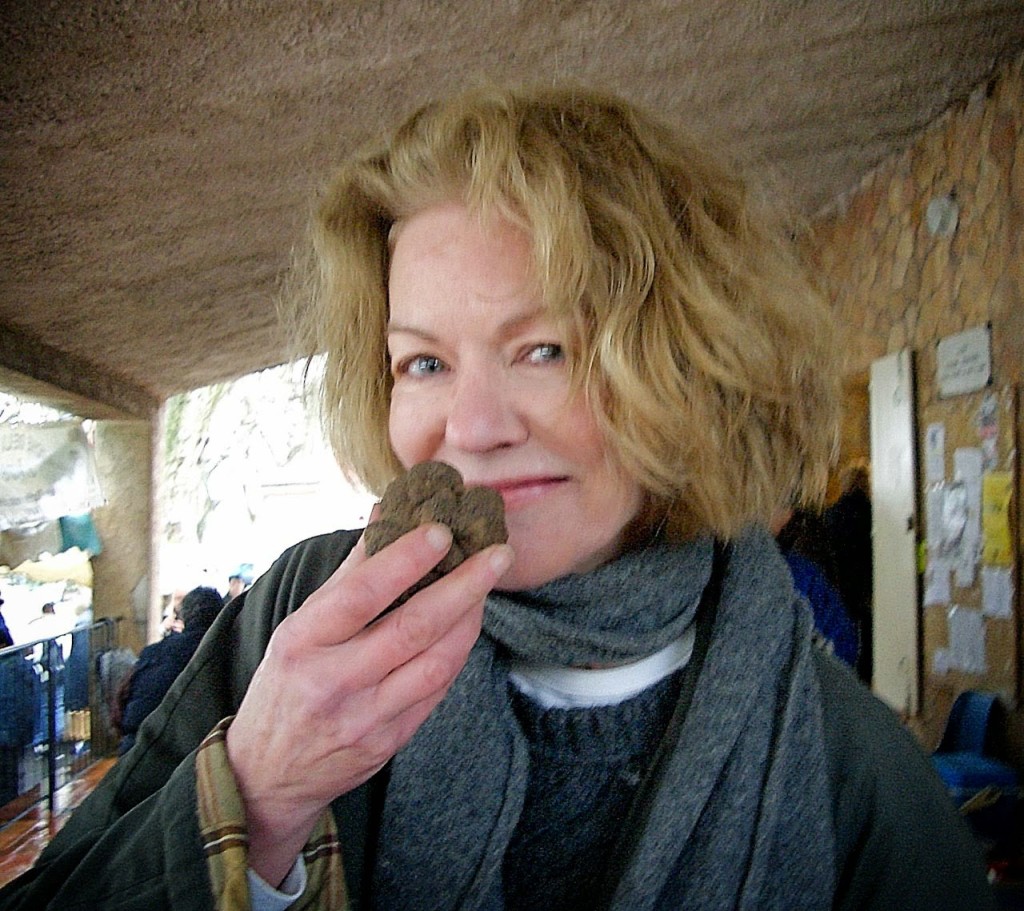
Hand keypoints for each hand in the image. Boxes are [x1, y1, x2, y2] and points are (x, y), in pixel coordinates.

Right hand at [225, 519, 512, 886]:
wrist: (268, 775)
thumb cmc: (285, 685)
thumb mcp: (297, 628)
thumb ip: (346, 575)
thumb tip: (384, 515)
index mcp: (303, 641)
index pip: (361, 594)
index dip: (405, 560)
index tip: (441, 531)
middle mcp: (334, 680)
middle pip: (412, 628)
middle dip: (463, 586)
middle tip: (497, 554)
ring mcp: (366, 717)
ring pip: (436, 663)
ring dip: (470, 619)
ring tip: (487, 584)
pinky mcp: (390, 741)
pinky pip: (437, 691)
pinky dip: (458, 653)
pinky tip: (468, 625)